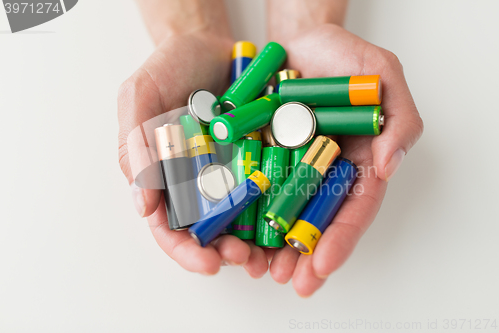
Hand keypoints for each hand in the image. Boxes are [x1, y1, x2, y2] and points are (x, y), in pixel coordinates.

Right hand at [117, 33, 267, 276]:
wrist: (211, 43)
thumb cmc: (170, 67)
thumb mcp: (140, 95)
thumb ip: (135, 145)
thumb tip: (143, 206)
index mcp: (164, 176)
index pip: (168, 226)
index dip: (184, 250)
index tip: (207, 263)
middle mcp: (198, 181)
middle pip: (208, 231)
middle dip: (224, 252)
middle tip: (244, 258)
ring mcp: (230, 172)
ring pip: (241, 218)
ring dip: (254, 242)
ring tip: (270, 252)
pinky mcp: (259, 158)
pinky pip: (269, 187)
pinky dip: (276, 207)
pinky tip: (288, 219)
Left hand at [268, 24, 423, 295]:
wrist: (298, 39)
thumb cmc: (344, 57)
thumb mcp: (383, 77)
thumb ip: (398, 120)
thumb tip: (387, 167)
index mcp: (355, 162)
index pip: (354, 208)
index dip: (341, 239)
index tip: (323, 265)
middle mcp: (323, 171)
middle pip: (316, 221)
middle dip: (305, 255)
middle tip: (291, 281)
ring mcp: (289, 166)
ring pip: (282, 213)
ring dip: (273, 245)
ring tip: (261, 270)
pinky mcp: (259, 154)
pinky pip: (251, 187)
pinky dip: (245, 212)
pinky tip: (236, 235)